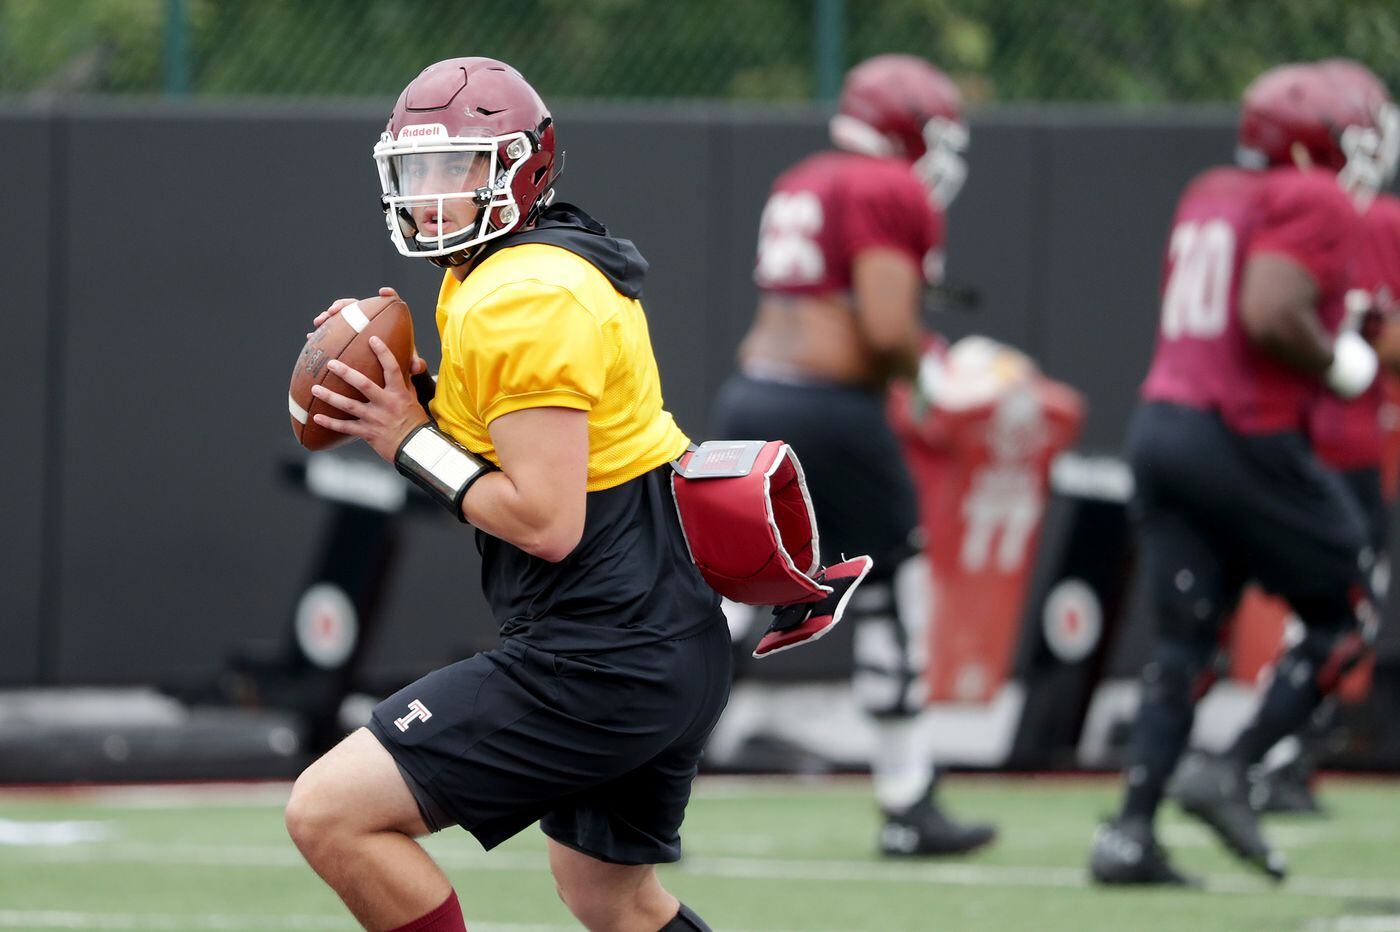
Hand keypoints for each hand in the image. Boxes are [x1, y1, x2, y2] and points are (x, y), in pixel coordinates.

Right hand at [309, 286, 426, 375]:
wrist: (389, 373)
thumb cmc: (400, 364)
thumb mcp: (407, 366)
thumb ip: (415, 365)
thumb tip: (416, 366)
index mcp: (389, 323)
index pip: (391, 303)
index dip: (388, 295)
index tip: (383, 292)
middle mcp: (371, 321)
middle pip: (357, 306)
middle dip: (345, 305)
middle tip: (336, 310)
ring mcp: (356, 328)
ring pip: (341, 316)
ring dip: (328, 316)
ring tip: (320, 321)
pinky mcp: (345, 337)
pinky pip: (331, 332)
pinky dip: (321, 332)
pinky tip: (311, 337)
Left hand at [310, 335, 429, 461]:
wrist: (415, 448)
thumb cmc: (415, 421)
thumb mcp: (414, 399)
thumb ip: (406, 382)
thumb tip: (410, 364)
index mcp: (398, 393)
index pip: (392, 368)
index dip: (383, 353)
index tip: (372, 339)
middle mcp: (386, 404)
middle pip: (364, 384)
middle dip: (346, 373)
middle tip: (331, 363)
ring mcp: (375, 418)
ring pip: (349, 405)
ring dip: (330, 397)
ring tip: (315, 388)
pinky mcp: (368, 432)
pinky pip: (345, 427)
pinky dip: (330, 422)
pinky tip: (316, 417)